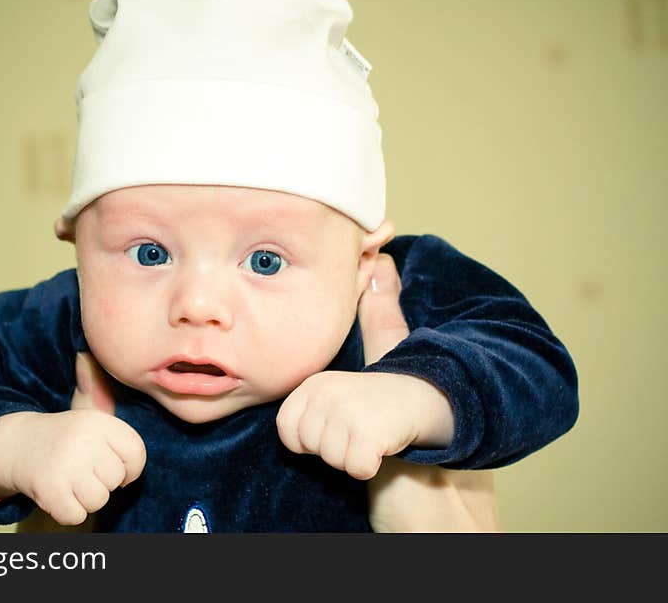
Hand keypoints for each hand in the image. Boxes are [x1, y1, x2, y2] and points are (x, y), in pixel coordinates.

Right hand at [6, 404, 144, 525]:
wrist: (18, 443)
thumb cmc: (67, 440)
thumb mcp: (94, 428)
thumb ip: (121, 445)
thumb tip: (130, 479)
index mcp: (98, 422)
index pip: (135, 451)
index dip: (131, 466)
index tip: (113, 466)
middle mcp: (83, 440)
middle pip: (117, 479)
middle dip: (103, 481)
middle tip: (82, 469)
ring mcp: (65, 464)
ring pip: (99, 500)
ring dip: (86, 499)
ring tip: (71, 482)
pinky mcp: (49, 488)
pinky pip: (76, 516)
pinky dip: (68, 512)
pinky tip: (59, 494)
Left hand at [276, 253, 453, 479]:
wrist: (443, 407)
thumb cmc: (403, 389)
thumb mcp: (382, 351)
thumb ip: (373, 315)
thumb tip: (381, 261)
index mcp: (316, 379)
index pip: (287, 431)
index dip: (315, 437)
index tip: (345, 421)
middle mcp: (326, 391)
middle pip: (309, 447)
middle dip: (335, 450)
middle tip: (364, 428)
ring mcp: (345, 412)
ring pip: (332, 460)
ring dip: (354, 458)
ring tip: (375, 435)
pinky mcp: (367, 437)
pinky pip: (354, 467)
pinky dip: (371, 468)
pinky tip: (384, 449)